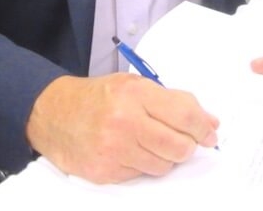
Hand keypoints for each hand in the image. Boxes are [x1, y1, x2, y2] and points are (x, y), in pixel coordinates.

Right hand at [25, 73, 219, 182]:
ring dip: (166, 157)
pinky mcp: (106, 172)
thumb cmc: (97, 98)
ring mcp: (114, 150)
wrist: (52, 114)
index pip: (185, 114)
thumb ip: (172, 101)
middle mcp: (125, 121)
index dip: (203, 127)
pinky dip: (143, 165)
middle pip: (179, 146)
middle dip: (188, 146)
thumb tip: (209, 123)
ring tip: (151, 142)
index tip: (210, 133)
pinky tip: (131, 151)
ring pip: (164, 165)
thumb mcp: (133, 86)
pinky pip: (142, 175)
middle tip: (185, 141)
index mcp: (134, 94)